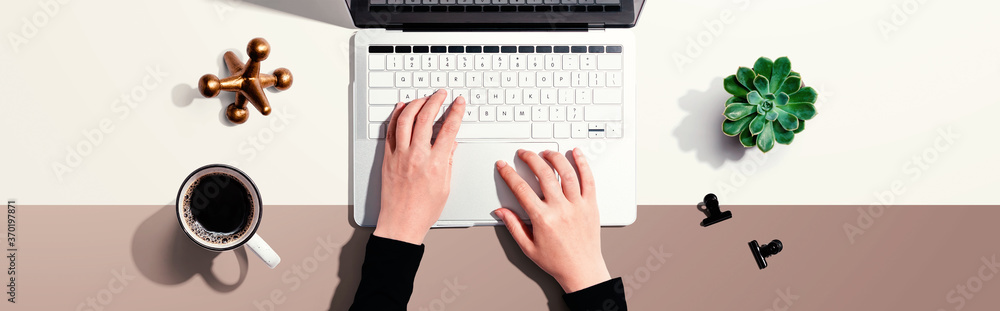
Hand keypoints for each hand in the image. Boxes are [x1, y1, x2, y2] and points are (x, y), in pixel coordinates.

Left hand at [374, 89, 465, 244]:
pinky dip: (396, 116)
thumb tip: (450, 144)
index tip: (459, 102)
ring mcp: (399, 155)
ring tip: (423, 98)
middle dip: (435, 100)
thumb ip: (449, 162)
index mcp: (435, 164)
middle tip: (441, 94)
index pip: (448, 129)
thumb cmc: (423, 211)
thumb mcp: (445, 186)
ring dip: (416, 103)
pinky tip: (401, 108)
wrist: (400, 224)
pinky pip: (390, 130)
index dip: (456, 112)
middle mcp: (416, 156)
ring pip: (405, 119)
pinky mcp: (387, 158)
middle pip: (426, 117)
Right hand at [494, 148, 610, 292]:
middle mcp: (561, 209)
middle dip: (530, 158)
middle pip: (543, 174)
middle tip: (523, 154)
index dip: (509, 174)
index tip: (504, 166)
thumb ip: (513, 225)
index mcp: (543, 219)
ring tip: (546, 152)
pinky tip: (576, 153)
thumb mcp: (528, 247)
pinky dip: (583, 163)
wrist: (582, 270)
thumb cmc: (557, 261)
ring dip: (554, 157)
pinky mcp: (591, 205)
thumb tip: (501, 211)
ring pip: (566, 172)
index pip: (521, 189)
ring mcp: (577, 205)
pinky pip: (588, 179)